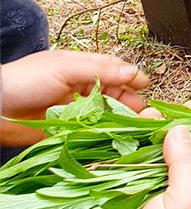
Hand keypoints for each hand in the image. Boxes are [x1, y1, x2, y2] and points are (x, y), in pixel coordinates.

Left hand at [0, 50, 149, 145]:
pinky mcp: (66, 132)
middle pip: (114, 96)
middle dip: (132, 104)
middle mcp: (80, 90)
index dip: (132, 79)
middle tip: (149, 115)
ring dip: (122, 122)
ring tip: (138, 128)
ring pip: (105, 117)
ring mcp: (74, 112)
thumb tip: (134, 71)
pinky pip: (90, 135)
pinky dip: (104, 137)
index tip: (147, 87)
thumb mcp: (66, 68)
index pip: (115, 71)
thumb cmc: (24, 81)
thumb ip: (102, 70)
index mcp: (81, 69)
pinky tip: (117, 140)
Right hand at [110, 124, 190, 208]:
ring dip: (159, 140)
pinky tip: (134, 138)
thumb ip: (188, 163)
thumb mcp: (186, 200)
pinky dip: (141, 155)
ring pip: (168, 163)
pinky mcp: (146, 205)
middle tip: (173, 111)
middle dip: (182, 134)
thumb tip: (183, 130)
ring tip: (149, 118)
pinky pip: (146, 173)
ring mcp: (171, 203)